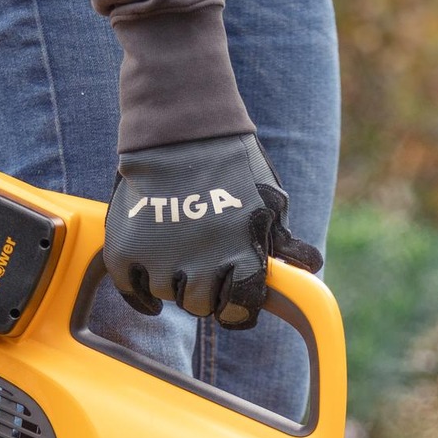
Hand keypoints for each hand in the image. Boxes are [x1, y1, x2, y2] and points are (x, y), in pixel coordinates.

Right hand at [103, 133, 322, 328]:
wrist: (180, 126)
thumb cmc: (232, 163)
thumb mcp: (270, 200)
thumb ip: (283, 242)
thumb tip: (310, 270)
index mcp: (243, 255)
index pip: (240, 312)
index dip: (238, 308)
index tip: (234, 299)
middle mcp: (202, 263)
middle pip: (202, 307)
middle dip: (206, 292)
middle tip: (204, 267)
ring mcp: (161, 258)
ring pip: (169, 296)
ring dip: (174, 282)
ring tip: (178, 254)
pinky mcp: (126, 248)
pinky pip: (131, 291)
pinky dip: (140, 294)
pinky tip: (150, 284)